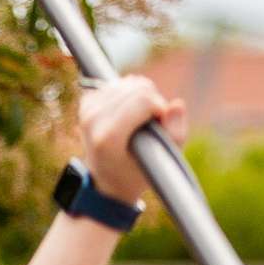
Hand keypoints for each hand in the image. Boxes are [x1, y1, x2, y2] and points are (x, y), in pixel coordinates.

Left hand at [74, 73, 184, 207]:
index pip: (144, 99)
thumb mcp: (162, 162)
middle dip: (152, 101)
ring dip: (141, 97)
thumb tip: (176, 104)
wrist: (106, 181)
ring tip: (139, 120)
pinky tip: (128, 114)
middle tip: (150, 124)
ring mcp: (87, 110)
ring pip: (130, 82)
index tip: (160, 125)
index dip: (160, 108)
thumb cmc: (136, 173)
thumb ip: (175, 134)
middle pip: (138, 86)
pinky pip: (119, 84)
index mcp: (108, 138)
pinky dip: (129, 95)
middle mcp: (92, 120)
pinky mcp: (87, 102)